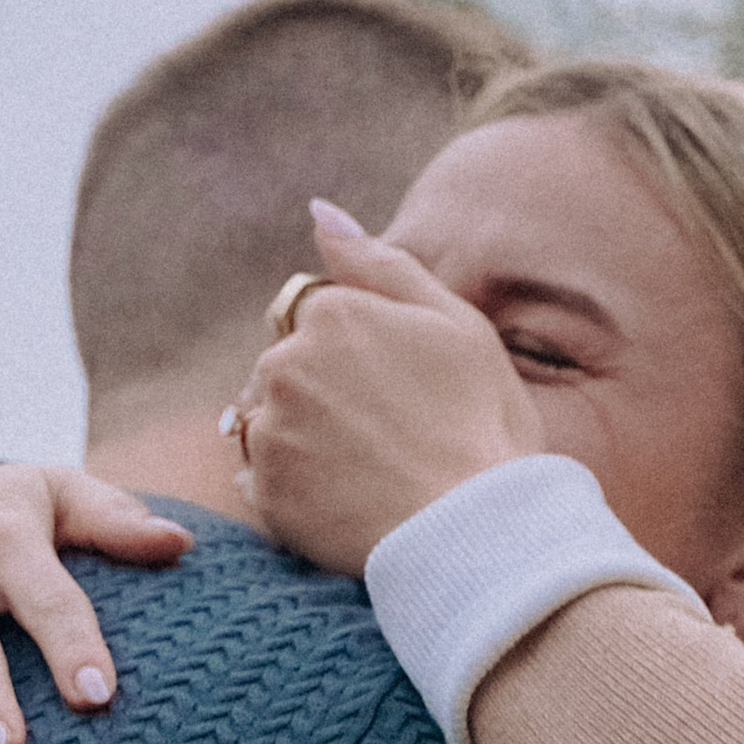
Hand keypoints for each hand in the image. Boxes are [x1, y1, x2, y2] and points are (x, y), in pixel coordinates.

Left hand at [236, 200, 544, 575]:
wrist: (475, 532)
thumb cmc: (482, 424)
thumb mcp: (454, 325)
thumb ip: (381, 263)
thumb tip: (320, 211)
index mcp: (332, 313)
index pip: (316, 317)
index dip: (359, 353)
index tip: (399, 391)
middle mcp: (285, 363)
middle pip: (284, 367)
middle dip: (322, 391)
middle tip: (388, 435)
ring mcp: (269, 429)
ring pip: (267, 420)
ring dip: (300, 437)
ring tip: (364, 468)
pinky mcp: (263, 492)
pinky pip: (261, 479)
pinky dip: (293, 487)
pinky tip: (344, 499)